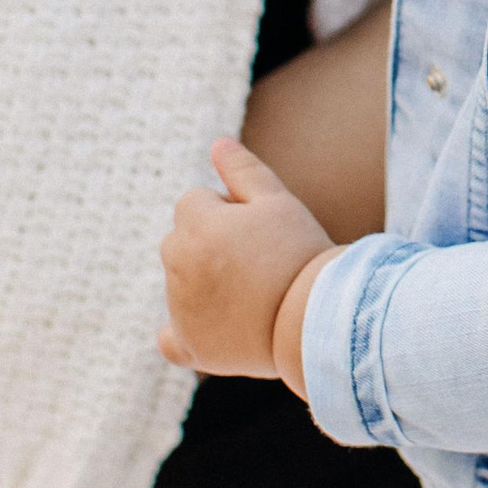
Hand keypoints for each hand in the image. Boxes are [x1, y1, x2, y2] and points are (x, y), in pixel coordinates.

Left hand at [159, 136, 335, 396]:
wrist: (317, 318)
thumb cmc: (301, 253)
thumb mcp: (278, 202)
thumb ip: (243, 170)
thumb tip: (217, 143)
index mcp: (194, 223)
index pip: (195, 202)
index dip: (230, 211)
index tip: (261, 230)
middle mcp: (177, 264)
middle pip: (182, 240)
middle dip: (210, 243)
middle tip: (258, 261)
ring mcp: (180, 307)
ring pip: (181, 283)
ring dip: (204, 282)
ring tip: (254, 294)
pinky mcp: (190, 345)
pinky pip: (170, 338)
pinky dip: (183, 333)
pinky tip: (213, 328)